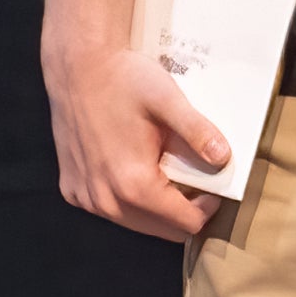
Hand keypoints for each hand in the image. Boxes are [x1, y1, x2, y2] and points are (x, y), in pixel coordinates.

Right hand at [47, 34, 226, 240]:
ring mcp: (85, 198)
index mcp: (134, 185)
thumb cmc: (123, 80)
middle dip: (183, 211)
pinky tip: (134, 170)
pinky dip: (127, 200)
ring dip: (156, 207)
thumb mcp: (167, 100)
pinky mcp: (71, 189)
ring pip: (135, 223)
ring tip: (165, 172)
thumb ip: (197, 131)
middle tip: (192, 179)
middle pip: (162, 230)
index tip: (212, 185)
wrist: (76, 66)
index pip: (185, 224)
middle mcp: (105, 200)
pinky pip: (109, 210)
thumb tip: (224, 158)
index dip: (207, 208)